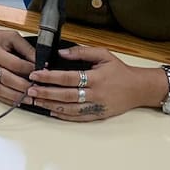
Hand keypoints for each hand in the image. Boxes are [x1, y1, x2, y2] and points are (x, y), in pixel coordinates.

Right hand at [0, 29, 35, 105]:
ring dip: (16, 97)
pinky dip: (7, 100)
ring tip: (30, 100)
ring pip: (0, 90)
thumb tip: (42, 64)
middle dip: (24, 86)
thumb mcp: (12, 37)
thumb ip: (27, 49)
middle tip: (38, 90)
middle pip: (7, 79)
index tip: (41, 73)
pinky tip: (18, 101)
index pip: (15, 64)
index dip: (29, 70)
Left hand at [26, 45, 154, 120]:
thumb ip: (82, 52)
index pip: (68, 77)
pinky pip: (78, 117)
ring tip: (35, 101)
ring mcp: (97, 107)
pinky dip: (63, 115)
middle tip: (30, 90)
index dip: (50, 76)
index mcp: (96, 78)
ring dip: (51, 105)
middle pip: (66, 95)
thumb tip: (61, 52)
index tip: (35, 74)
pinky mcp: (99, 116)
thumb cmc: (120, 70)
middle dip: (46, 93)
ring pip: (70, 109)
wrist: (140, 89)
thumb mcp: (103, 55)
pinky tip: (51, 111)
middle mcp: (96, 94)